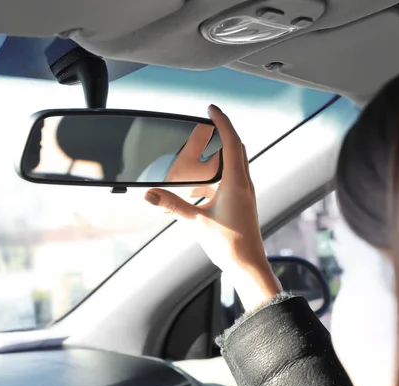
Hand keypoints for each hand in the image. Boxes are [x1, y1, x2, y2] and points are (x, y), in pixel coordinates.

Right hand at [144, 105, 280, 310]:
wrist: (248, 264)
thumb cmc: (229, 244)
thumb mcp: (196, 222)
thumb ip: (172, 205)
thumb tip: (150, 194)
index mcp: (236, 182)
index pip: (231, 141)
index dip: (222, 121)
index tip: (211, 109)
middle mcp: (244, 184)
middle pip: (236, 148)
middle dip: (221, 133)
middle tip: (205, 125)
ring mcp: (245, 193)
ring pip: (234, 163)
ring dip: (218, 155)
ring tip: (198, 157)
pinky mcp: (242, 202)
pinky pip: (230, 179)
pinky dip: (215, 175)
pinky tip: (198, 188)